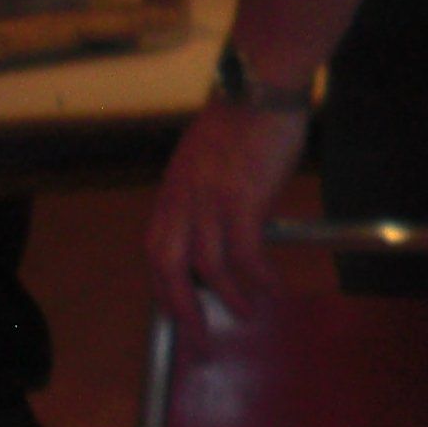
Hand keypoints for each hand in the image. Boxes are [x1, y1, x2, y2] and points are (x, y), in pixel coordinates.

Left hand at [145, 100, 307, 324]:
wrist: (259, 87)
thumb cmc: (242, 119)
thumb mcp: (206, 161)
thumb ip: (205, 195)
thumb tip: (223, 227)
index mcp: (172, 192)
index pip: (155, 249)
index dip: (163, 286)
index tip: (176, 313)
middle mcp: (182, 200)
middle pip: (167, 267)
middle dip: (181, 309)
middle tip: (198, 339)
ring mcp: (209, 201)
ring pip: (206, 267)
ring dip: (226, 298)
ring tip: (245, 315)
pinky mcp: (242, 200)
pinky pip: (246, 253)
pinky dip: (257, 277)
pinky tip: (272, 289)